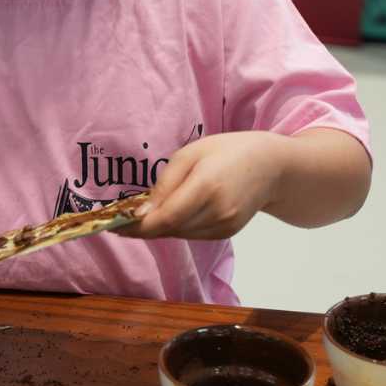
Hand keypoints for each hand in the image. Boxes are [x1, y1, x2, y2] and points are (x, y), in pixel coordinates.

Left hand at [116, 131, 287, 239]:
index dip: (137, 227)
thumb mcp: (191, 154)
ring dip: (157, 228)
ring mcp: (224, 226)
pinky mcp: (227, 233)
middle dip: (141, 227)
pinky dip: (175, 227)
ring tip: (139, 216)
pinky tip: (167, 215)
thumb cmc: (228, 151)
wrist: (273, 166)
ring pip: (179, 234)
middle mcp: (217, 212)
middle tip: (118, 219)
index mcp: (207, 187)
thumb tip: (141, 213)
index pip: (165, 218)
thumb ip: (165, 184)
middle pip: (169, 229)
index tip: (112, 226)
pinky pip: (191, 234)